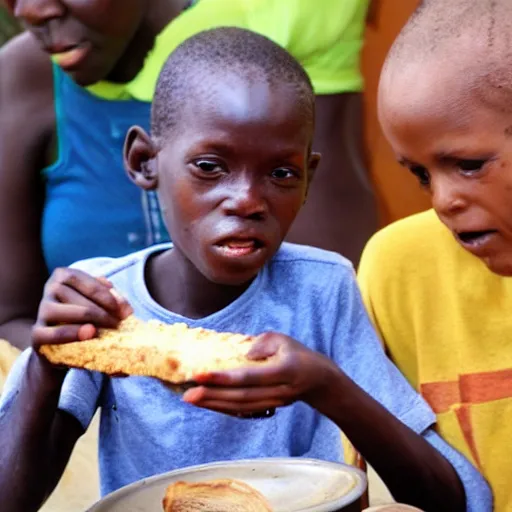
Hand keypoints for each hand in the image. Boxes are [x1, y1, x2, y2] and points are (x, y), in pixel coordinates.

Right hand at [32, 267, 132, 351]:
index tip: (125, 310)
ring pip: (67, 313)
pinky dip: (73, 334)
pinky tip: (90, 334)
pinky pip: (54, 333)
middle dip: (104, 312)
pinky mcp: (37, 334)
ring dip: (92, 322)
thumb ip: (109, 295)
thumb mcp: (97, 299)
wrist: (62, 342)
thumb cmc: (85, 314)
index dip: (107, 296)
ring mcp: (41, 311)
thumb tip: (122, 303)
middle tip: (121, 324)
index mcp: (63, 275)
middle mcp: (49, 289)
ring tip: (110, 330)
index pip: (86, 281)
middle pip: (79, 299)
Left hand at [182, 332, 338, 416]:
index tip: (200, 374)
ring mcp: (274, 403)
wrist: (319, 380)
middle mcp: (278, 392)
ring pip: (240, 408)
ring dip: (214, 405)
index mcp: (282, 371)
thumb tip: (243, 352)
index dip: (223, 378)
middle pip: (241, 397)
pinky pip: (244, 411)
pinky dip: (224, 409)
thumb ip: (262, 343)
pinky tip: (208, 404)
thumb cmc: (297, 354)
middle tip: (188, 394)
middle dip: (212, 396)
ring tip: (192, 399)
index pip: (248, 377)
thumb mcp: (283, 340)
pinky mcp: (269, 408)